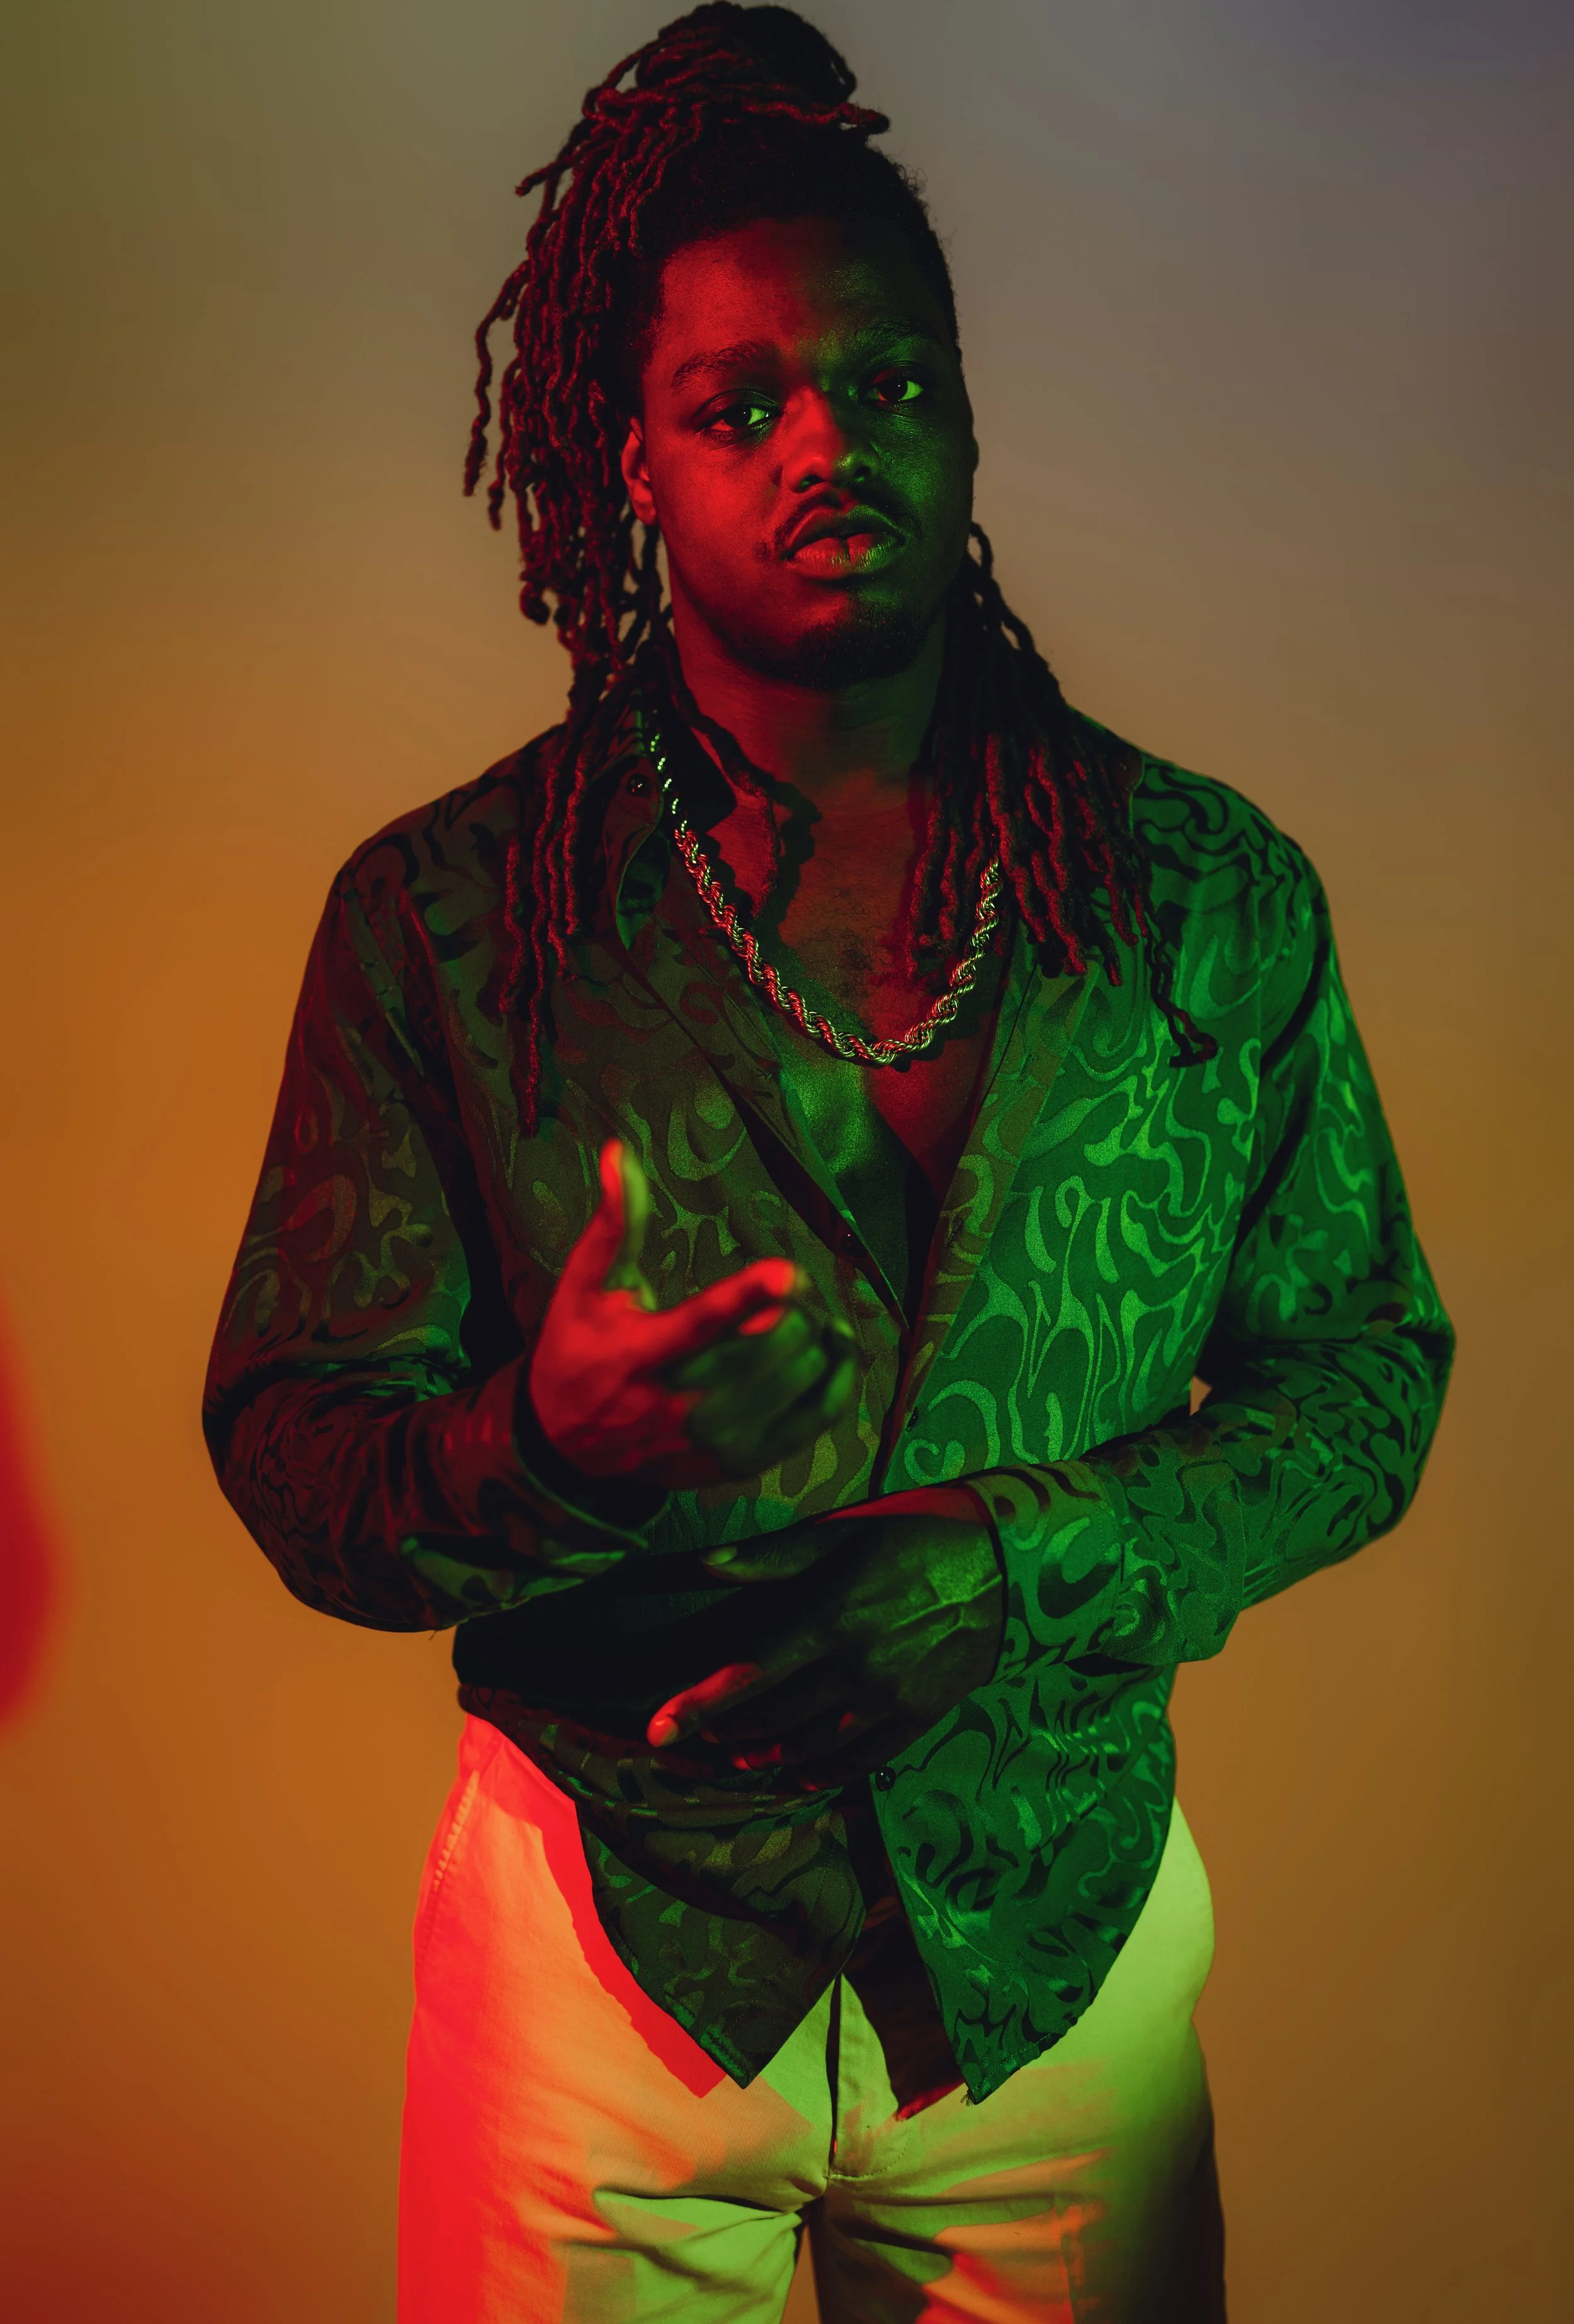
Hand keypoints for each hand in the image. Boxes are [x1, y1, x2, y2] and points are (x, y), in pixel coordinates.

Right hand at [529, 1140, 856, 1491]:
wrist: (567, 1453)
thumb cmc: (578, 1356)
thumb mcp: (585, 1289)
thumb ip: (613, 1224)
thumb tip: (619, 1152)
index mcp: (641, 1355)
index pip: (701, 1325)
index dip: (748, 1297)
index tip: (788, 1270)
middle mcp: (681, 1405)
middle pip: (766, 1352)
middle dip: (795, 1308)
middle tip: (792, 1288)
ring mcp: (715, 1442)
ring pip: (797, 1384)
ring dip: (819, 1340)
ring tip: (814, 1315)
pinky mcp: (740, 1464)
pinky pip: (812, 1423)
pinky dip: (836, 1384)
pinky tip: (836, 1353)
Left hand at [644, 1488, 1003, 1786]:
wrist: (1011, 1566)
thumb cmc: (918, 1536)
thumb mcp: (845, 1532)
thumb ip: (774, 1556)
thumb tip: (705, 1563)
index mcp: (830, 1620)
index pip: (748, 1675)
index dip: (698, 1707)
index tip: (656, 1732)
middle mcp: (855, 1670)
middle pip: (773, 1718)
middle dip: (724, 1735)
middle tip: (689, 1742)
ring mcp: (888, 1700)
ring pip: (811, 1746)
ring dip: (765, 1757)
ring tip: (733, 1760)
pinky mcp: (917, 1717)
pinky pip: (860, 1760)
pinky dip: (823, 1774)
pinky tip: (798, 1778)